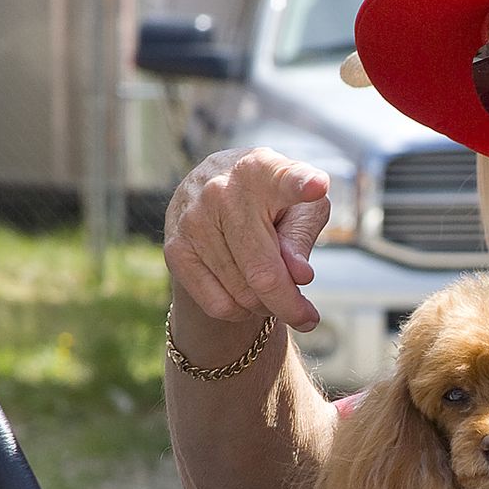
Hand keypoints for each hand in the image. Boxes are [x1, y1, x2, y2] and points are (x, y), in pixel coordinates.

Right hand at [163, 147, 330, 330]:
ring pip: (242, 295)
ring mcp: (193, 221)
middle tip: (308, 318)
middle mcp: (221, 191)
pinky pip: (218, 305)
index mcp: (262, 170)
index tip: (314, 186)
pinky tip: (247, 295)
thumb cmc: (272, 201)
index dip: (300, 184)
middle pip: (264, 273)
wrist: (213, 188)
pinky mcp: (175, 250)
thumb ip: (303, 236)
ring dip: (266, 306)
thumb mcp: (302, 207)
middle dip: (291, 306)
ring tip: (273, 292)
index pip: (283, 179)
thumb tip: (298, 275)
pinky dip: (240, 311)